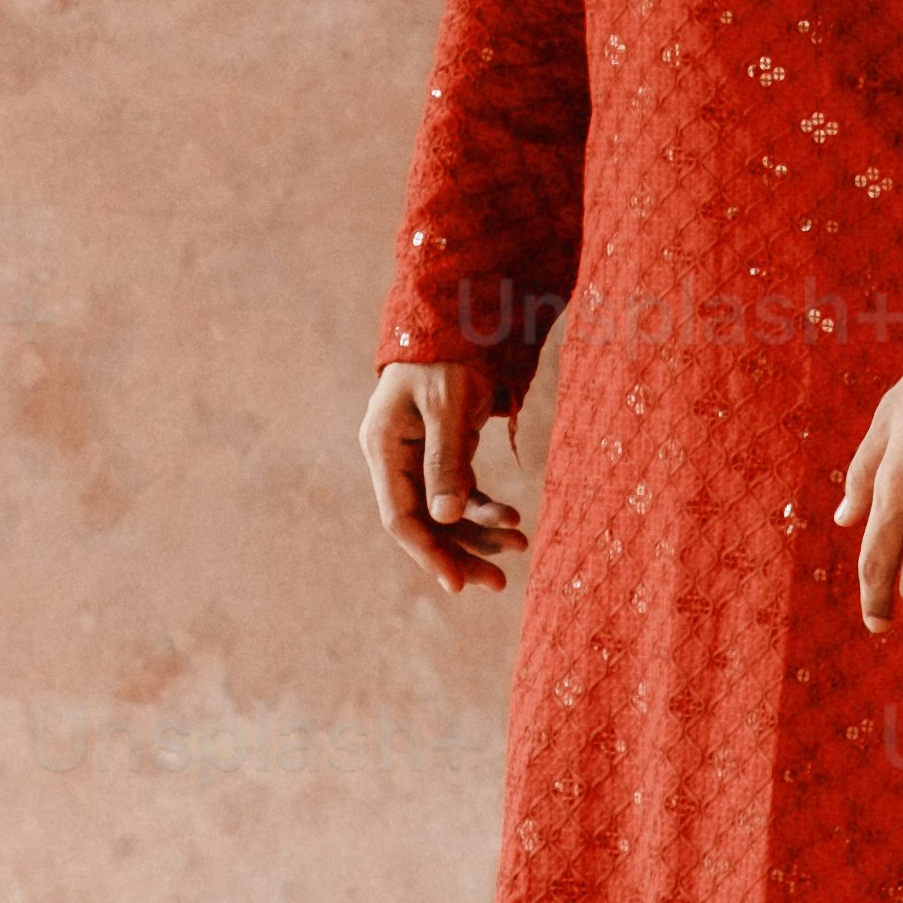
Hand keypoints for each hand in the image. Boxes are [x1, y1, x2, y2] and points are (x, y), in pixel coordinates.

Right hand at [361, 361, 526, 599]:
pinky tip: (512, 519)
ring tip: (518, 546)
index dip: (427, 552)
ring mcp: (417, 457)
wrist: (459, 319)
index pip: (400, 516)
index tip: (457, 583)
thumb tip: (445, 519)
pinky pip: (461, 492)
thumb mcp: (448, 405)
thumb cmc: (448, 356)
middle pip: (424, 523)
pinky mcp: (442, 453)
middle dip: (461, 553)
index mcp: (383, 448)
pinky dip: (485, 509)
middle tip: (498, 583)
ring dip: (478, 534)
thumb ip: (446, 460)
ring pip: (445, 513)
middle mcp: (394, 458)